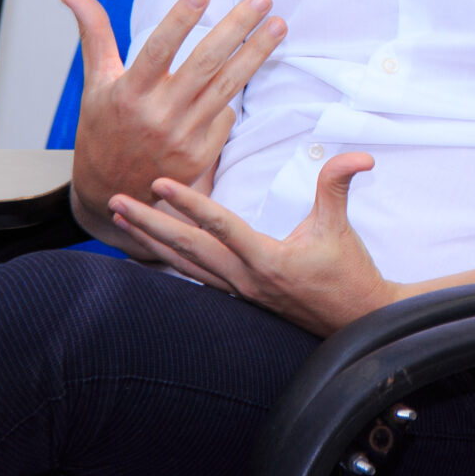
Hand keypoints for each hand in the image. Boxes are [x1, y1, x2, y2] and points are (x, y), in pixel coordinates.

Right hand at [63, 0, 284, 245]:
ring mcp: (182, 137)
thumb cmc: (102, 131)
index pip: (158, 49)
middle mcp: (157, 115)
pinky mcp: (200, 156)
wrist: (112, 192)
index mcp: (128, 93)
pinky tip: (244, 71)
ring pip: (226, 87)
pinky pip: (225, 116)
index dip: (179, 20)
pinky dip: (231, 94)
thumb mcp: (94, 84)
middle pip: (205, 64)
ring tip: (278, 26)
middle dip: (237, 28)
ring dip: (256, 54)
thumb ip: (94, 36)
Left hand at [105, 153, 397, 335]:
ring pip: (184, 264)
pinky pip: (195, 276)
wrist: (355, 320)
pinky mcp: (238, 296)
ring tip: (121, 218)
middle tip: (115, 200)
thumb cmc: (348, 274)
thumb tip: (359, 155)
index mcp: (268, 260)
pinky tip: (150, 249)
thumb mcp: (341, 227)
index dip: (189, 203)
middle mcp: (245, 279)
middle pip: (187, 248)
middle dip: (148, 224)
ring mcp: (238, 291)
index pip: (220, 226)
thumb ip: (338, 186)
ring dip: (150, 241)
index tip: (158, 184)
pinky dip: (169, 260)